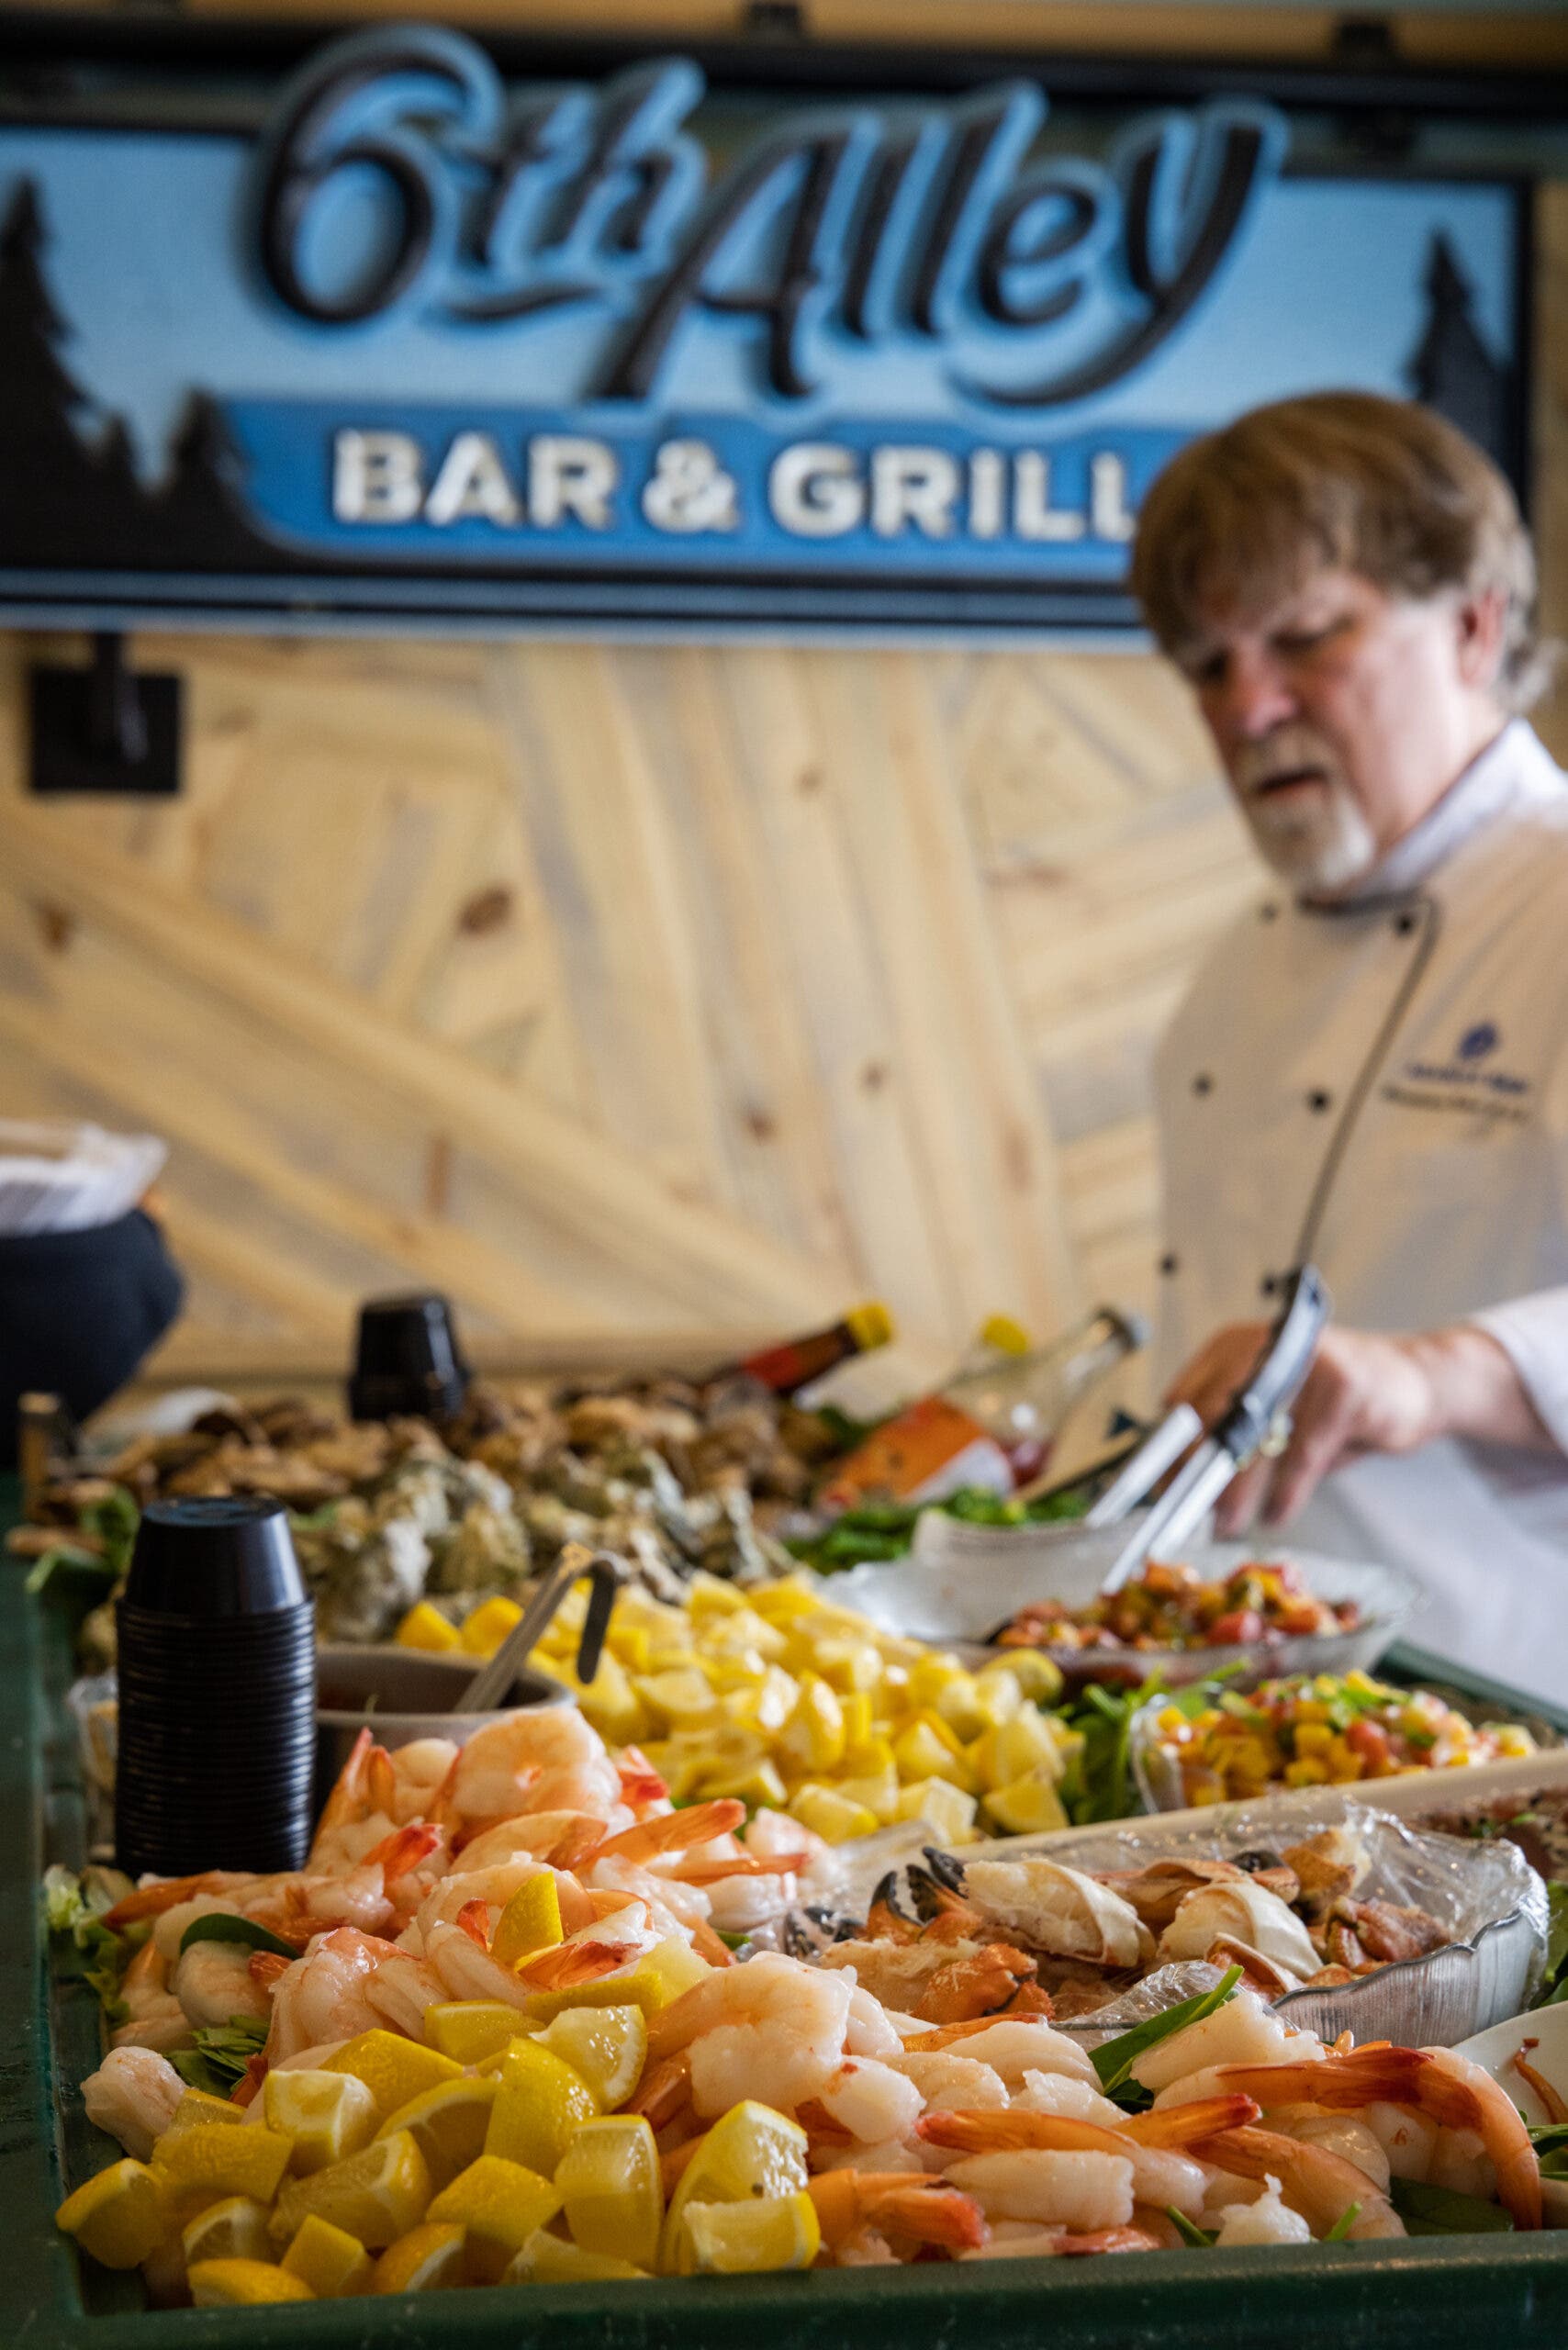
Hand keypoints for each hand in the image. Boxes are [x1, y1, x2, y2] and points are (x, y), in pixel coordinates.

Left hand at [1163, 1320, 1541, 1534]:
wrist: (1416, 1382)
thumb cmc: (1333, 1403)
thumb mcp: (1276, 1410)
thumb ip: (1231, 1434)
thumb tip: (1176, 1483)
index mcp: (1237, 1345)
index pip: (1187, 1397)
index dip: (1167, 1446)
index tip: (1154, 1488)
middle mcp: (1268, 1345)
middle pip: (1215, 1413)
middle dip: (1195, 1468)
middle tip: (1181, 1512)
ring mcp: (1308, 1362)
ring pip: (1258, 1437)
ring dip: (1236, 1489)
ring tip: (1224, 1525)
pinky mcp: (1345, 1389)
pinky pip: (1303, 1452)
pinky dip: (1286, 1491)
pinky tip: (1276, 1515)